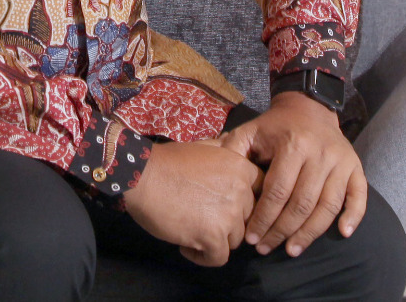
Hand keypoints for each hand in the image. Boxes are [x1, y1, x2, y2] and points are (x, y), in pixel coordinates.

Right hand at [122, 139, 262, 266]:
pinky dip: (203, 257)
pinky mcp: (213, 237)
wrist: (144, 175)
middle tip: (206, 220)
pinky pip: (219, 258)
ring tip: (193, 233)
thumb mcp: (204, 147)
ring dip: (216, 240)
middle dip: (229, 222)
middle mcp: (241, 191)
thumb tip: (233, 148)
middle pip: (248, 219)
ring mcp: (229, 215)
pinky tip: (186, 247)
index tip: (226, 207)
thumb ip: (225, 151)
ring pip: (236, 240)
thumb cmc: (169, 161)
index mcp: (241, 169)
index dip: (245, 203)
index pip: (262, 193)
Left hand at [220, 91, 367, 257]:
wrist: (310, 107)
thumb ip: (232, 151)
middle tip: (266, 249)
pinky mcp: (355, 167)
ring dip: (310, 233)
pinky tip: (342, 234)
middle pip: (302, 203)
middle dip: (282, 231)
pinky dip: (353, 216)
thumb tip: (212, 174)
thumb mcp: (250, 132)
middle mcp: (320, 153)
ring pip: (328, 206)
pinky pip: (359, 195)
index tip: (252, 238)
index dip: (264, 218)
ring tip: (292, 249)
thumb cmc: (275, 126)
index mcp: (293, 145)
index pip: (278, 191)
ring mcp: (341, 161)